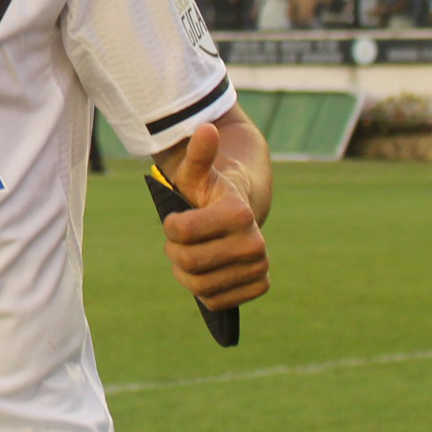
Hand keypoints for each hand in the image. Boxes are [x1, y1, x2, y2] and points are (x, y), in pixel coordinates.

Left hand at [159, 122, 269, 311]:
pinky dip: (204, 292)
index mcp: (239, 213)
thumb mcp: (196, 172)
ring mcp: (260, 266)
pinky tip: (207, 272)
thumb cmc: (208, 191)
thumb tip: (205, 129)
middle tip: (179, 241)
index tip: (174, 220)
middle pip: (189, 263)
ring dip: (186, 274)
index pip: (183, 232)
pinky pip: (216, 302)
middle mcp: (256, 242)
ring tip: (190, 255)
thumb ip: (197, 154)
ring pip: (201, 287)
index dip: (171, 227)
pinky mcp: (259, 286)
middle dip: (175, 252)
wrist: (241, 210)